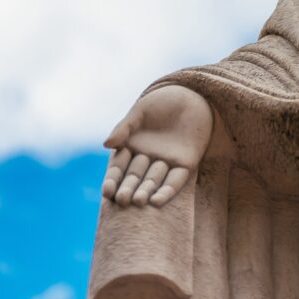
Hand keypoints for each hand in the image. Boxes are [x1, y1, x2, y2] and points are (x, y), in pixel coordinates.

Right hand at [101, 85, 212, 207]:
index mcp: (132, 147)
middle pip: (135, 178)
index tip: (107, 192)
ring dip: (146, 192)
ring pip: (153, 181)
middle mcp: (147, 158)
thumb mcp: (140, 112)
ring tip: (139, 202)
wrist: (191, 96)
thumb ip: (125, 128)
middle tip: (123, 200)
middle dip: (128, 189)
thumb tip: (107, 144)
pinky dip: (166, 192)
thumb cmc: (162, 102)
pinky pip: (175, 181)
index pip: (120, 168)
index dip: (113, 180)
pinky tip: (157, 202)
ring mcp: (166, 163)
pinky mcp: (185, 165)